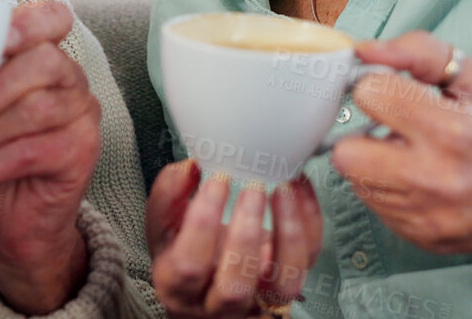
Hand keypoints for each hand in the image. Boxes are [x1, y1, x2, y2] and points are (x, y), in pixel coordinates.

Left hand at [0, 0, 100, 312]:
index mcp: (41, 56)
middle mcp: (70, 80)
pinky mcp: (80, 153)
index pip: (52, 19)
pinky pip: (29, 153)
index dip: (29, 23)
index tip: (0, 40)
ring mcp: (81, 116)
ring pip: (36, 110)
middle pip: (44, 62)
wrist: (4, 225)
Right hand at [147, 160, 317, 317]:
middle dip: (246, 236)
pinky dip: (309, 221)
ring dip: (288, 234)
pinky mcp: (288, 286)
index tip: (215, 182)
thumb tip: (190, 167)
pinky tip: (298, 189)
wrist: (205, 286)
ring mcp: (258, 300)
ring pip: (283, 283)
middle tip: (252, 189)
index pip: (188, 266)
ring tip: (283, 190)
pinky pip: (308, 259)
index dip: (202, 223)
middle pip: (235, 286)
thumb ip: (168, 196)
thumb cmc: (183, 253)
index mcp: (177, 289)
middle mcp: (218, 304)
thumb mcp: (162, 227)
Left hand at [334, 31, 471, 298]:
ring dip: (374, 161)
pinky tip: (418, 178)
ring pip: (356, 180)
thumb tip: (366, 50)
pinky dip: (388, 189)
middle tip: (390, 127)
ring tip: (409, 153)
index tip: (394, 91)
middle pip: (345, 150)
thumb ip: (419, 52)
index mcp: (449, 130)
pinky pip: (375, 206)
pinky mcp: (419, 236)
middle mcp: (432, 178)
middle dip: (363, 131)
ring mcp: (424, 215)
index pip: (368, 95)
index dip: (379, 86)